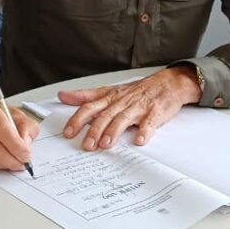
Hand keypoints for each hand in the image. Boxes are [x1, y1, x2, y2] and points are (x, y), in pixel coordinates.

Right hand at [0, 94, 38, 170]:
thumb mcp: (14, 111)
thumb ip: (25, 126)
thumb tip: (26, 144)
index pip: (1, 128)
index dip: (16, 145)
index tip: (26, 153)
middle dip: (12, 159)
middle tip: (23, 163)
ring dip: (5, 164)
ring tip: (15, 163)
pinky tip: (3, 161)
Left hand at [60, 67, 200, 150]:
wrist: (167, 83)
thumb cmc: (136, 91)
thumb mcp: (109, 91)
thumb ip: (85, 96)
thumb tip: (62, 96)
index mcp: (110, 98)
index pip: (90, 107)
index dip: (78, 120)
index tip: (68, 133)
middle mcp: (122, 102)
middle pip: (105, 115)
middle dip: (94, 130)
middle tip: (87, 145)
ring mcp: (138, 107)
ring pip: (123, 119)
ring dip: (114, 131)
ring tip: (106, 144)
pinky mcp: (155, 113)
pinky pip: (149, 122)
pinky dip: (145, 131)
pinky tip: (140, 140)